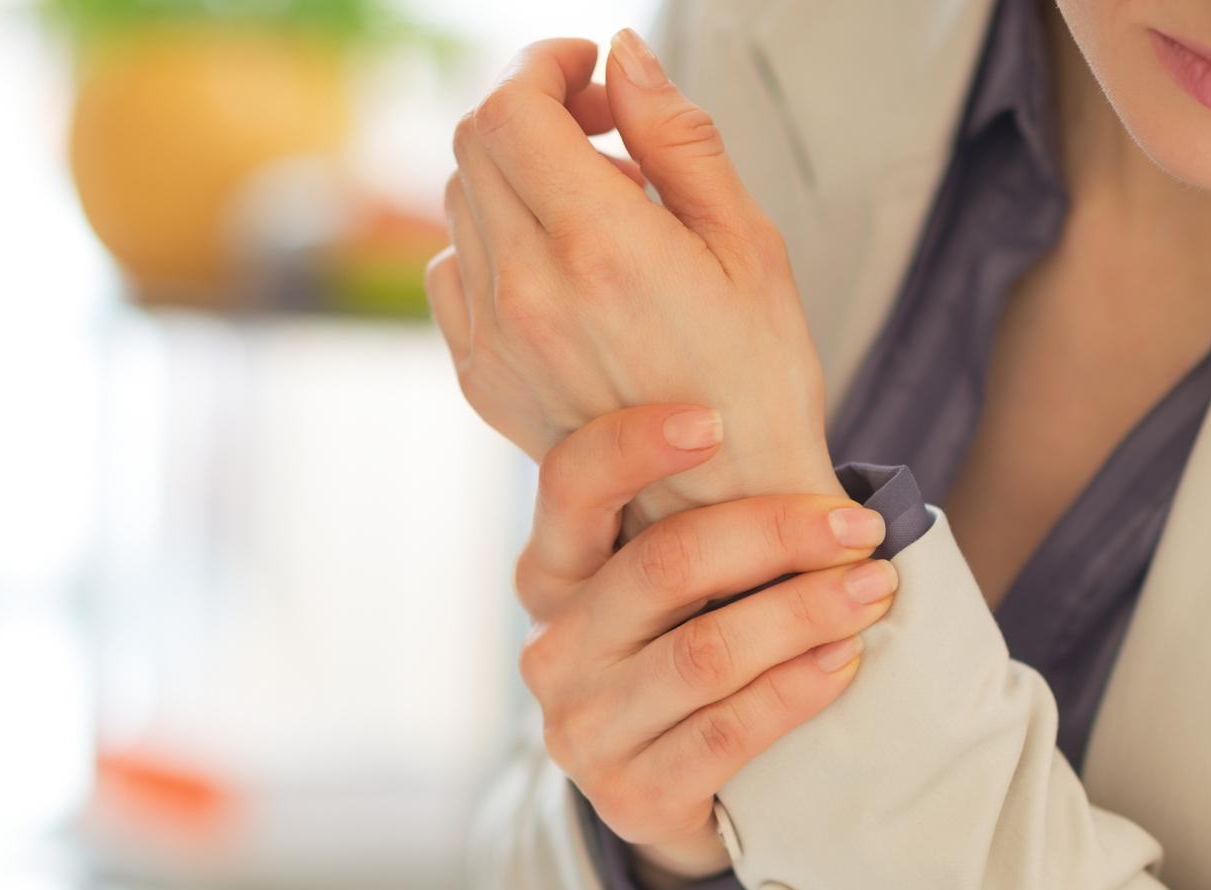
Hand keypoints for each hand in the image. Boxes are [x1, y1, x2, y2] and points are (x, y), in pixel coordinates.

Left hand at [427, 30, 836, 535]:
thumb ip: (676, 137)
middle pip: (473, 148)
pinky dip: (491, 243)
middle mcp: (528, 295)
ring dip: (515, 177)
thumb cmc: (759, 382)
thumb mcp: (748, 242)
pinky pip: (451, 275)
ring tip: (599, 204)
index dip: (540, 67)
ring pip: (459, 206)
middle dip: (531, 111)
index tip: (587, 72)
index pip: (508, 111)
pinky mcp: (481, 380)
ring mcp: (494, 343)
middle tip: (603, 126)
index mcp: (597, 248)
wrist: (732, 510)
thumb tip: (624, 57)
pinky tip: (558, 265)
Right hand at [522, 404, 894, 879]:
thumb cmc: (682, 661)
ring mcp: (584, 730)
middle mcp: (553, 650)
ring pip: (705, 653)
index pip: (569, 488)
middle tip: (856, 526)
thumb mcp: (664, 593)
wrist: (667, 800)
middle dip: (775, 536)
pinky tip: (844, 662)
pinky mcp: (631, 797)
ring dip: (804, 612)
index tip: (714, 421)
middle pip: (665, 566)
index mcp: (551, 577)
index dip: (631, 446)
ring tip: (873, 589)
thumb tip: (813, 471)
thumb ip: (699, 529)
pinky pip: (728, 731)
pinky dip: (796, 689)